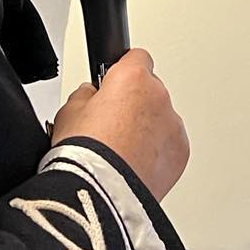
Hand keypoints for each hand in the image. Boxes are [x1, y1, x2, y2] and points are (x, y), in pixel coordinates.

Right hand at [50, 48, 188, 200]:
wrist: (103, 193)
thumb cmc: (85, 153)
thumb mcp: (68, 111)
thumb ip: (85, 95)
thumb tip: (92, 95)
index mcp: (133, 78)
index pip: (136, 57)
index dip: (121, 70)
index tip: (113, 84)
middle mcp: (159, 97)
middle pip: (149, 90)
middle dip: (133, 103)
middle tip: (110, 126)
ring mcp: (173, 125)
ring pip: (160, 118)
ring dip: (146, 128)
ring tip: (120, 151)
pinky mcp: (181, 152)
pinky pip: (169, 143)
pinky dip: (157, 151)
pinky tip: (134, 164)